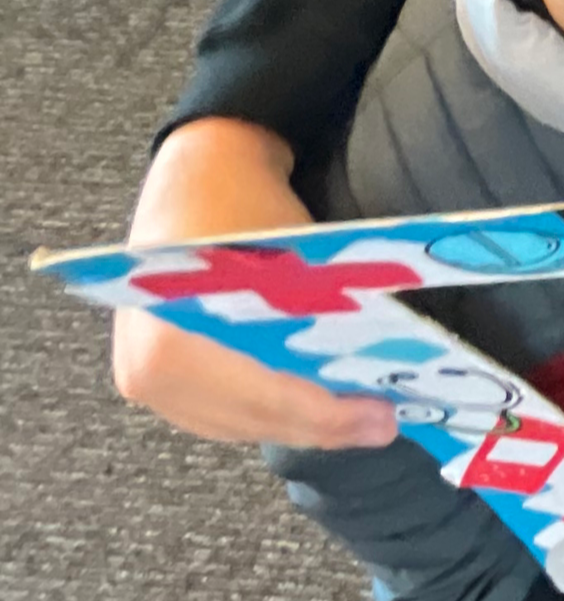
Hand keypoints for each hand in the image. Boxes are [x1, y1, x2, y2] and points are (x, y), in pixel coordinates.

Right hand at [114, 120, 399, 450]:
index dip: (333, 415)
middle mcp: (150, 372)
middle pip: (254, 419)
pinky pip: (216, 415)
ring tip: (356, 420)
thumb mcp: (298, 262)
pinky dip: (265, 413)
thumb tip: (376, 375)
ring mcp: (142, 380)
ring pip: (237, 424)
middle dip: (324, 425)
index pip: (271, 398)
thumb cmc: (253, 208)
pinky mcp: (145, 380)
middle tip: (383, 424)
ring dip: (297, 424)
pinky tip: (311, 408)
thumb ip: (325, 320)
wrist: (196, 175)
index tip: (385, 419)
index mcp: (179, 341)